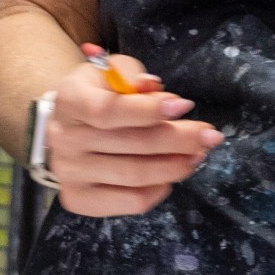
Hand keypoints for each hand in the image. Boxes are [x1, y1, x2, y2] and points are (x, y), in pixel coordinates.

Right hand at [46, 50, 222, 217]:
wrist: (66, 127)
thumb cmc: (95, 95)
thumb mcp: (108, 72)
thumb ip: (129, 74)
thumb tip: (152, 88)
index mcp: (69, 101)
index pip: (108, 111)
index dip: (148, 111)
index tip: (184, 106)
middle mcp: (64, 139)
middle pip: (130, 144)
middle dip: (178, 140)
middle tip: (209, 136)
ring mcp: (69, 173)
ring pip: (134, 175)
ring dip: (174, 166)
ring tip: (197, 156)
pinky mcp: (79, 199)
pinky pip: (130, 201)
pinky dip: (159, 190)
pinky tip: (171, 176)